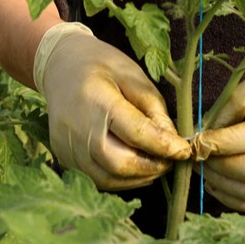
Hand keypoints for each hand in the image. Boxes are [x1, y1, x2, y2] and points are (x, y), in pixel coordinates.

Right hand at [33, 23, 191, 189]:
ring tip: (155, 165)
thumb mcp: (133, 75)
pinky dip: (119, 178)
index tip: (185, 150)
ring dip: (137, 177)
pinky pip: (96, 177)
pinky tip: (134, 166)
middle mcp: (77, 128)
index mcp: (96, 100)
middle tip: (170, 161)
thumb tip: (172, 142)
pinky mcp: (63, 157)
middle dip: (151, 167)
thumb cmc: (100, 66)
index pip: (135, 133)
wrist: (59, 65)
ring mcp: (67, 146)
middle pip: (119, 164)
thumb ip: (153, 109)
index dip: (164, 146)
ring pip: (107, 178)